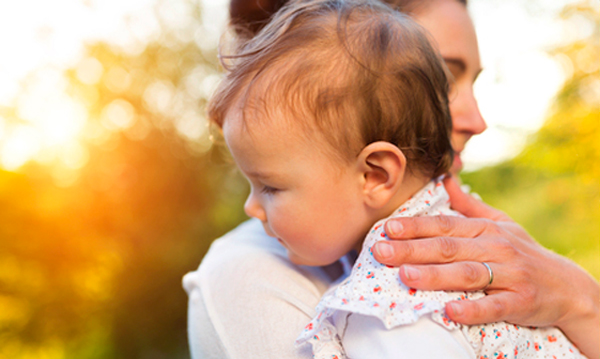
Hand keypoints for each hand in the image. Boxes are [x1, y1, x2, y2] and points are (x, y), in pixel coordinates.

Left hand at [372, 176, 599, 358]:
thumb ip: (468, 206)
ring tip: (405, 275)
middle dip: (411, 249)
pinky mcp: (520, 301)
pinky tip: (450, 312)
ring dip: (434, 275)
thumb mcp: (500, 223)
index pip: (444, 225)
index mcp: (485, 229)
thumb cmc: (523, 252)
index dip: (415, 226)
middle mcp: (496, 248)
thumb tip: (444, 179)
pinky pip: (493, 305)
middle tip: (381, 251)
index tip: (387, 228)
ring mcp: (509, 274)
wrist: (568, 286)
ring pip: (466, 274)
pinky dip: (472, 309)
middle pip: (448, 247)